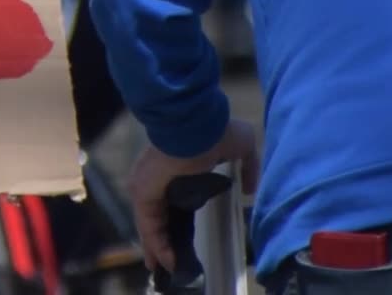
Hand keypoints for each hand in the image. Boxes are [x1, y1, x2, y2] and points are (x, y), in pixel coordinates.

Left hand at [129, 120, 259, 273]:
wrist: (194, 123)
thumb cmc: (215, 130)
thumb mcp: (241, 145)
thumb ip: (247, 166)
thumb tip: (249, 187)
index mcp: (175, 166)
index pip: (172, 199)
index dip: (178, 218)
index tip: (185, 236)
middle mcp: (156, 177)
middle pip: (158, 215)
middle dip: (164, 238)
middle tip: (172, 261)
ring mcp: (147, 184)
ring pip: (151, 223)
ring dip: (158, 247)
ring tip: (168, 268)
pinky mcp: (143, 192)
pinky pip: (149, 225)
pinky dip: (156, 244)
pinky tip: (167, 262)